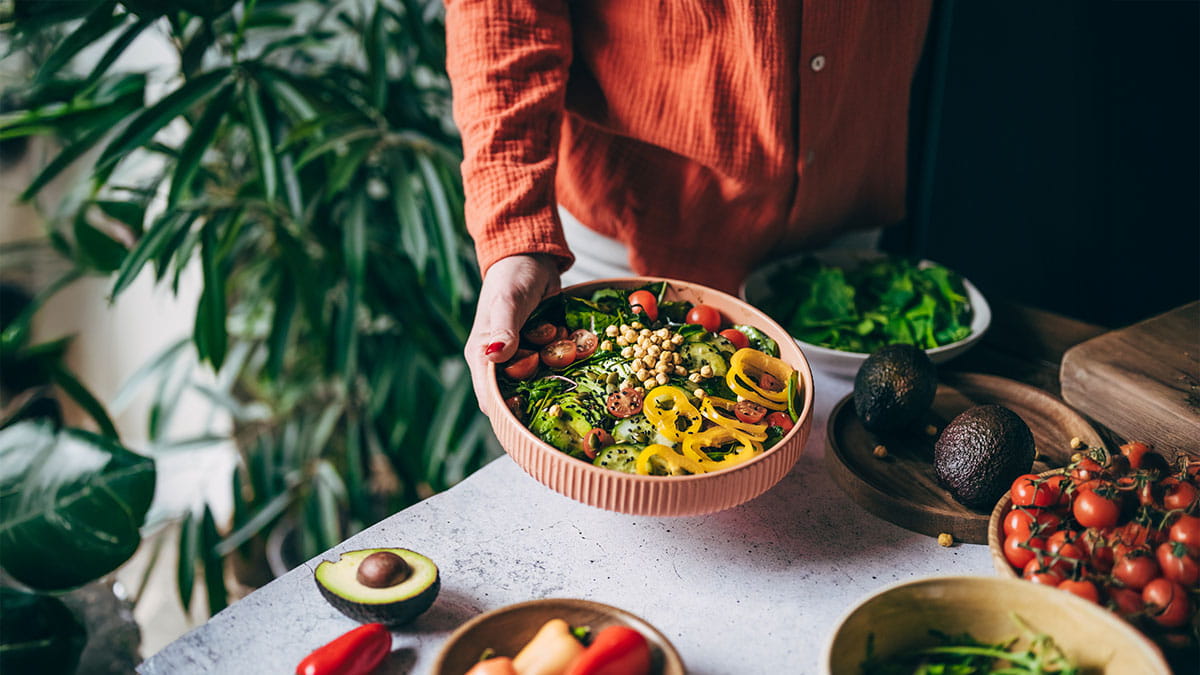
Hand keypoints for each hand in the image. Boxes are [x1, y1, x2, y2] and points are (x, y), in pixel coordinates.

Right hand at [465, 254, 560, 415]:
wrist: (533, 258)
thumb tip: (494, 354)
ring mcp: (524, 356)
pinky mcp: (542, 349)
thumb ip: (503, 328)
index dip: (509, 412)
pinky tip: (580, 348)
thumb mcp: (508, 300)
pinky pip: (557, 364)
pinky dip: (570, 359)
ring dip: (560, 375)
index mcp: (482, 356)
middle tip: (564, 387)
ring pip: (542, 383)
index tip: (534, 415)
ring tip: (572, 359)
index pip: (490, 399)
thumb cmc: (512, 277)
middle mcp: (501, 362)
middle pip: (519, 396)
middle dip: (542, 395)